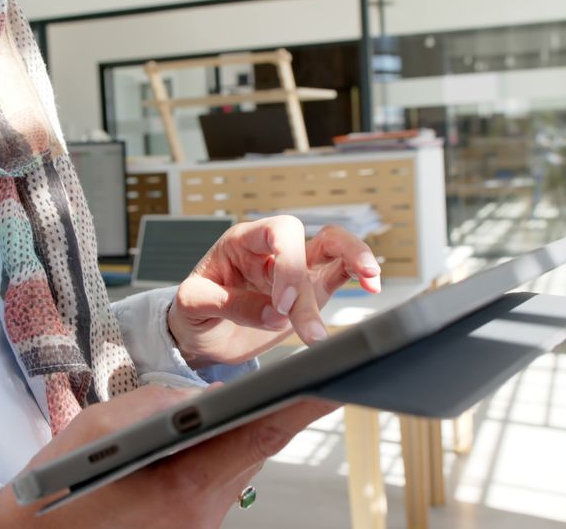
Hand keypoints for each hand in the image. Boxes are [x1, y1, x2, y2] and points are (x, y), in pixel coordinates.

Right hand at [0, 384, 337, 527]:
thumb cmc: (58, 489)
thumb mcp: (98, 427)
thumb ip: (158, 402)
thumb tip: (202, 396)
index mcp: (181, 486)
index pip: (258, 438)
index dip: (301, 406)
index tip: (334, 379)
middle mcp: (200, 515)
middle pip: (254, 452)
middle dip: (273, 413)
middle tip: (306, 376)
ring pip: (238, 469)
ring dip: (240, 435)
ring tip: (249, 402)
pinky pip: (218, 485)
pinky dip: (217, 457)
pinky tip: (204, 439)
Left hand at [168, 216, 380, 366]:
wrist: (201, 335)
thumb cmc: (193, 311)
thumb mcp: (194, 305)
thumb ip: (231, 305)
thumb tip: (275, 313)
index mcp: (241, 241)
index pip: (275, 231)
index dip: (286, 263)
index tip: (280, 305)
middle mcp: (271, 250)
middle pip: (305, 243)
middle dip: (306, 283)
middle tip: (300, 323)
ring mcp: (294, 269)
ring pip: (334, 247)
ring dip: (355, 260)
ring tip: (371, 281)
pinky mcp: (309, 290)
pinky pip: (340, 272)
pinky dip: (359, 275)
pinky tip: (372, 286)